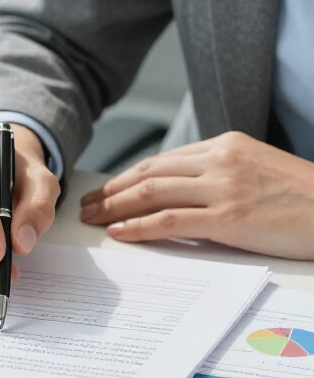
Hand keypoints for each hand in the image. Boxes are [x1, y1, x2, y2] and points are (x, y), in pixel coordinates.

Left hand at [79, 132, 313, 258]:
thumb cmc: (303, 198)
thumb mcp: (257, 170)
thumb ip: (218, 174)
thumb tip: (177, 193)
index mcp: (225, 145)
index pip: (161, 161)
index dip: (126, 178)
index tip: (104, 191)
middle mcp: (220, 160)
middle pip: (149, 173)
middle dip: (112, 191)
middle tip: (85, 206)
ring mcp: (225, 187)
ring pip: (153, 193)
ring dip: (116, 207)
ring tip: (93, 219)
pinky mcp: (230, 216)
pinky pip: (172, 220)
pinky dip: (141, 226)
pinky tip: (121, 233)